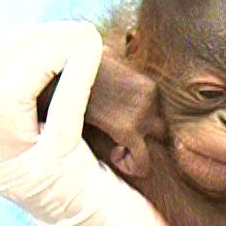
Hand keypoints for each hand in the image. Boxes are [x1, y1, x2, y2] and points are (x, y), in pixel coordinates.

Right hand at [0, 21, 179, 225]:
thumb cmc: (121, 199)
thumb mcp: (84, 148)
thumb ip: (68, 114)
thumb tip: (74, 60)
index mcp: (8, 153)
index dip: (21, 45)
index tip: (59, 30)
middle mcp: (3, 162)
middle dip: (32, 40)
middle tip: (74, 29)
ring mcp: (22, 171)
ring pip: (9, 88)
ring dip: (47, 50)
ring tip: (83, 36)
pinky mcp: (54, 175)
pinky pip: (59, 111)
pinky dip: (73, 74)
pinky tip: (91, 53)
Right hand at [86, 46, 164, 177]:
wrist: (62, 72)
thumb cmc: (78, 68)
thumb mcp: (107, 60)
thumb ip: (119, 68)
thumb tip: (111, 62)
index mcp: (149, 86)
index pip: (162, 114)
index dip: (146, 123)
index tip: (124, 122)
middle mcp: (152, 100)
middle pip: (164, 130)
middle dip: (147, 138)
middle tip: (125, 139)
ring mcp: (142, 114)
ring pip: (155, 147)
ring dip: (135, 150)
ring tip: (115, 145)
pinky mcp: (128, 130)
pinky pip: (141, 162)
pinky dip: (129, 165)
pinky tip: (113, 154)